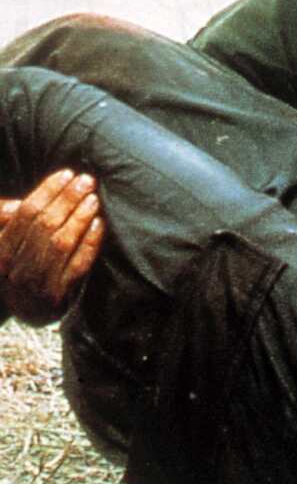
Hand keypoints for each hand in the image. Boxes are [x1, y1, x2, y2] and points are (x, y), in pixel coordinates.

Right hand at [0, 170, 104, 325]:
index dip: (48, 191)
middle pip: (44, 226)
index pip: (25, 214)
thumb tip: (16, 206)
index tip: (67, 173)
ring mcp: (37, 284)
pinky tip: (100, 224)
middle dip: (67, 199)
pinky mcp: (59, 297)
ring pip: (61, 244)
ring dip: (79, 218)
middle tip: (87, 180)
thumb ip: (6, 223)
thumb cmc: (20, 266)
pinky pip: (77, 266)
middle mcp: (15, 268)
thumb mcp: (6, 245)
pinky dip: (89, 243)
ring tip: (94, 199)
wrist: (29, 311)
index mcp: (0, 251)